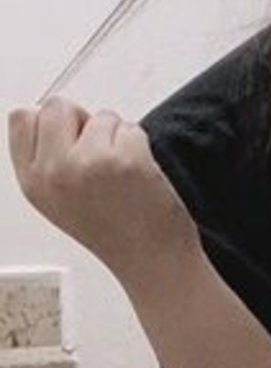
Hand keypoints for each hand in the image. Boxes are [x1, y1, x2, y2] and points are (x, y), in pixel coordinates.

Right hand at [7, 97, 197, 287]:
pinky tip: (140, 176)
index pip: (22, 118)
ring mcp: (89, 163)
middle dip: (83, 121)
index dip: (51, 122)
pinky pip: (131, 129)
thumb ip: (47, 160)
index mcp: (33, 181)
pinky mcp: (125, 160)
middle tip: (100, 154)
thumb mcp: (58, 201)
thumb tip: (57, 117)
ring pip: (101, 116)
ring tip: (123, 176)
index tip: (70, 140)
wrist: (151, 261)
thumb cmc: (114, 233)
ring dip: (117, 138)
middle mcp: (54, 171)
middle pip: (58, 106)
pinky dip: (140, 147)